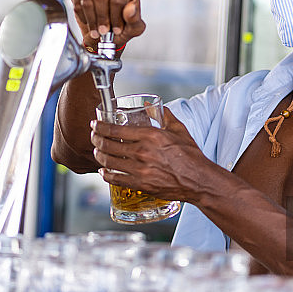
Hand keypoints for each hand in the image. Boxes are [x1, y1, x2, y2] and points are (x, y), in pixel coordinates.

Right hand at [71, 0, 144, 50]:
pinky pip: (77, 2)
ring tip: (97, 30)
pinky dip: (82, 16)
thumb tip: (130, 8)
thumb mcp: (134, 28)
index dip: (115, 18)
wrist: (107, 32)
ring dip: (91, 20)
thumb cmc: (123, 27)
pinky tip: (90, 21)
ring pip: (87, 0)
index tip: (116, 30)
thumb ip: (134, 19)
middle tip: (103, 31)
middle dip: (101, 18)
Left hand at [90, 108, 228, 203]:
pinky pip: (116, 179)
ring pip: (108, 162)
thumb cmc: (191, 156)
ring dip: (98, 156)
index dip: (100, 127)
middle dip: (96, 140)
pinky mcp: (141, 185)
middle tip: (94, 137)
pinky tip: (104, 171)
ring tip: (97, 152)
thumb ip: (166, 116)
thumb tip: (156, 106)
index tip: (95, 125)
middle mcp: (142, 152)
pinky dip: (106, 175)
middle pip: (108, 145)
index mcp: (150, 136)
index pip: (116, 130)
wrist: (198, 180)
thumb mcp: (179, 130)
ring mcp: (140, 170)